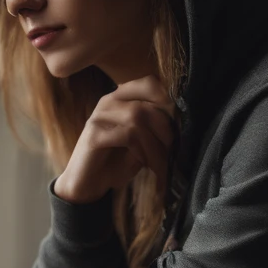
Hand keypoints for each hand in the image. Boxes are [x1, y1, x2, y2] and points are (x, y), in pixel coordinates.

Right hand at [54, 75, 178, 202]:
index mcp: (121, 98)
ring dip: (156, 145)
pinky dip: (143, 151)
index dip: (168, 100)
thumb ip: (155, 129)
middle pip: (148, 104)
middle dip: (166, 131)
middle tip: (172, 152)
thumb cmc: (116, 162)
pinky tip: (146, 164)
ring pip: (139, 118)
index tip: (179, 124)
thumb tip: (180, 123)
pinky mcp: (95, 136)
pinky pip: (128, 136)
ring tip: (161, 164)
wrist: (87, 185)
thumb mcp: (141, 142)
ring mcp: (100, 117)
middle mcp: (109, 102)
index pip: (149, 83)